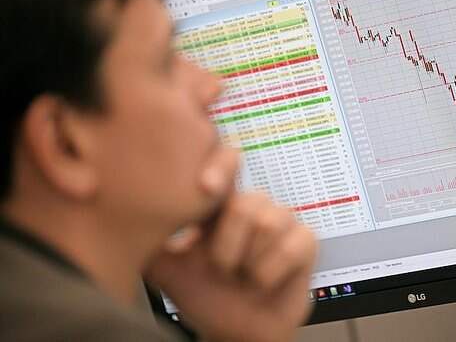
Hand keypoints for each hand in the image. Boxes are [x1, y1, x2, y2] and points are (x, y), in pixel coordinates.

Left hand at [146, 149, 317, 341]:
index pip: (224, 166)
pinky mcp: (305, 242)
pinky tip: (264, 282)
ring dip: (249, 264)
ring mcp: (281, 221)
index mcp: (220, 205)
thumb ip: (147, 241)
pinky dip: (272, 271)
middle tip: (222, 269)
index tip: (207, 187)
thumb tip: (113, 220)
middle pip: (245, 204)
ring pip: (269, 223)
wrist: (237, 331)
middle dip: (227, 248)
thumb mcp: (167, 270)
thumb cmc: (205, 297)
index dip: (219, 168)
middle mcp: (252, 206)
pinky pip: (295, 244)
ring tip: (243, 277)